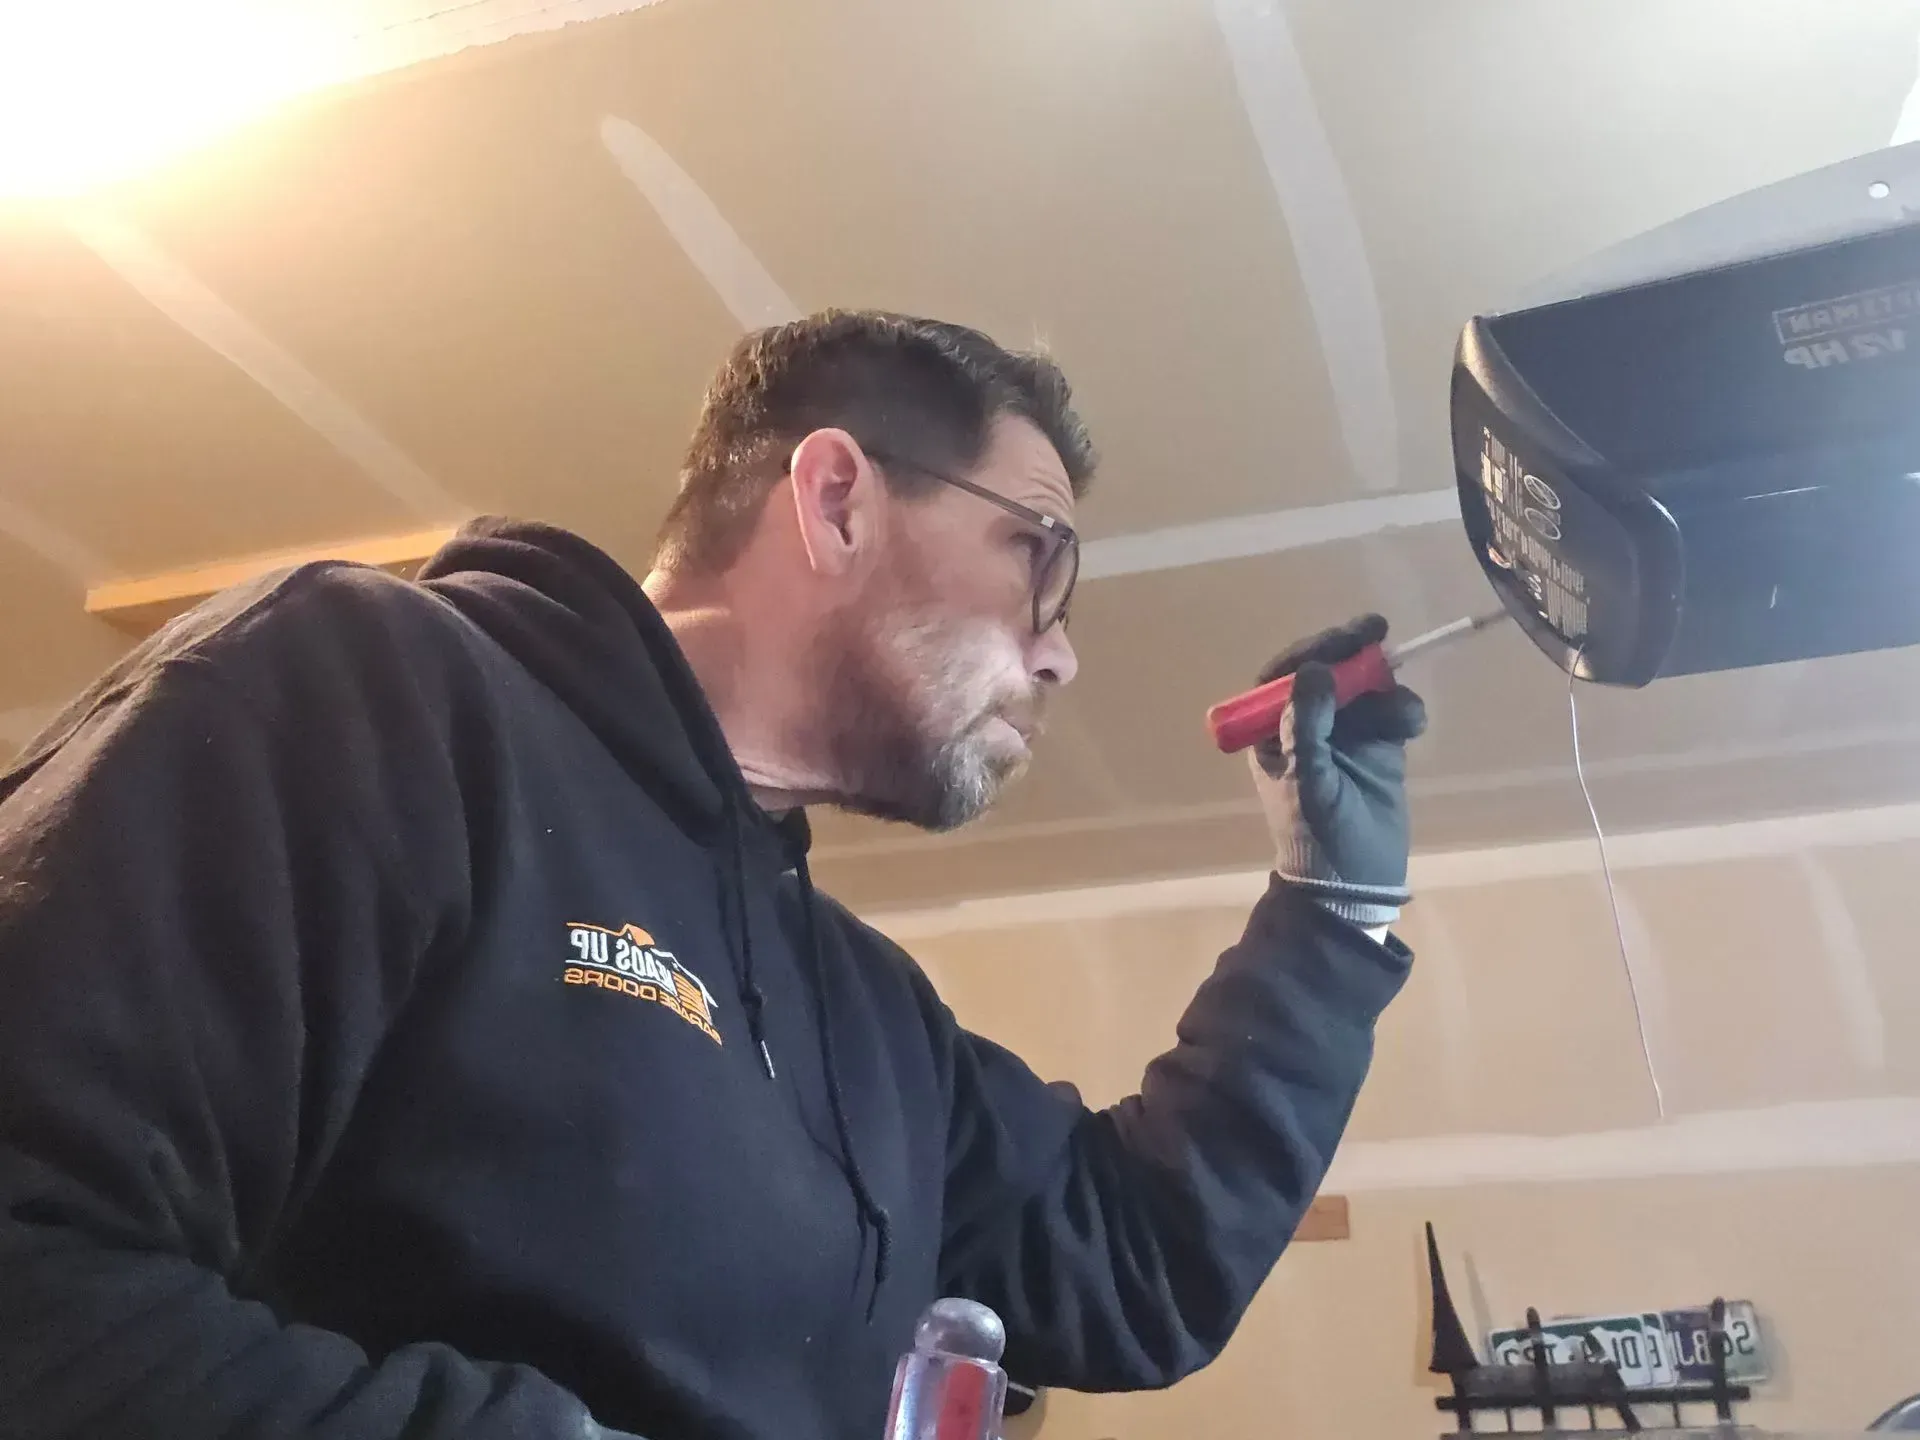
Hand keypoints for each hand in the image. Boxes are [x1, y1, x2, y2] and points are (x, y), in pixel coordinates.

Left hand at [1248, 615, 1427, 929]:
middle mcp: (1308, 725)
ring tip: (1401, 723)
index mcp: (1274, 731)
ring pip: (1366, 689)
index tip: (1345, 636)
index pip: (1289, 674)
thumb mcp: (1308, 781)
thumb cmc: (1317, 837)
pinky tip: (1410, 731)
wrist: (1353, 886)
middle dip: (1353, 654)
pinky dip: (1404, 713)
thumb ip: (1307, 725)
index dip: (1316, 649)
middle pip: (1329, 671)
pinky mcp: (1379, 748)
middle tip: (1379, 633)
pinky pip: (1393, 712)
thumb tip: (1314, 670)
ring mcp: (1345, 734)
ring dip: (1386, 693)